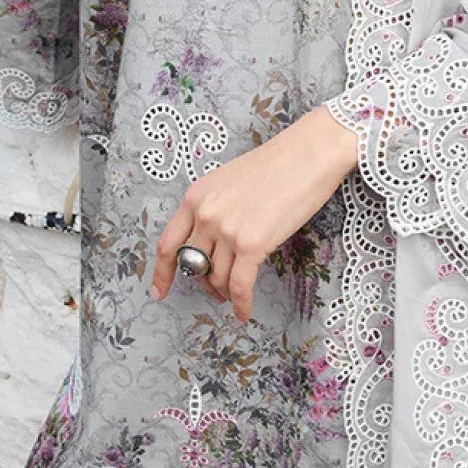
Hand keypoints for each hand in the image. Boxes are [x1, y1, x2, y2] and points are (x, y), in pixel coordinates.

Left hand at [149, 103, 359, 324]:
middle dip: (205, 284)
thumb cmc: (276, 165)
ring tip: (236, 296)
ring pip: (217, 278)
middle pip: (194, 266)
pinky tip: (244, 313)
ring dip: (226, 292)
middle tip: (217, 292)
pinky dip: (241, 304)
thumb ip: (213, 211)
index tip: (159, 291)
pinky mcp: (251, 244)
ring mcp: (226, 230)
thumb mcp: (228, 182)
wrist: (308, 153)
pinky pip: (239, 286)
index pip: (168, 244)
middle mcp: (205, 214)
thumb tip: (212, 246)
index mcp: (196, 197)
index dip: (162, 273)